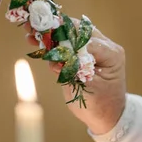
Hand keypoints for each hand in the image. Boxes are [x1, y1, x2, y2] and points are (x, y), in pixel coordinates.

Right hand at [25, 18, 126, 134]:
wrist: (106, 116)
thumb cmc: (101, 105)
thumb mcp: (88, 90)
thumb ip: (73, 71)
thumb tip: (56, 57)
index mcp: (111, 53)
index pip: (86, 39)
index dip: (66, 37)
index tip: (47, 37)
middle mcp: (103, 46)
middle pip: (77, 30)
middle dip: (55, 28)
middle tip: (35, 25)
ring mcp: (91, 48)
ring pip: (69, 33)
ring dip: (49, 32)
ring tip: (30, 30)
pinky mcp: (80, 53)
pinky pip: (65, 44)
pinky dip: (49, 42)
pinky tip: (33, 39)